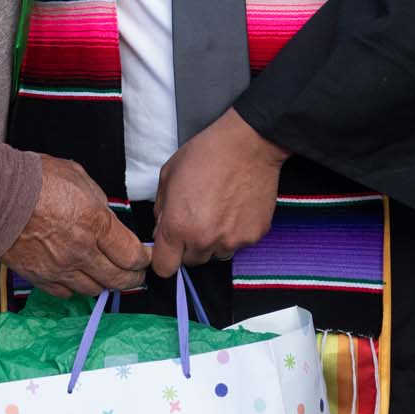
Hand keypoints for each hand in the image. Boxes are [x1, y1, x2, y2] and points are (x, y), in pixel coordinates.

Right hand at [2, 155, 149, 297]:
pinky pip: (65, 293)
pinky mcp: (40, 278)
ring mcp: (60, 268)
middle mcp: (81, 251)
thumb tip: (107, 217)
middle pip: (118, 280)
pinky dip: (74, 287)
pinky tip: (76, 276)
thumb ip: (98, 201)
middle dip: (132, 278)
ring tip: (105, 274)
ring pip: (93, 290)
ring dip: (103, 283)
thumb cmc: (35, 179)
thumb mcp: (78, 177)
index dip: (143, 259)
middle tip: (134, 273)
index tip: (145, 257)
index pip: (132, 255)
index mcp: (95, 223)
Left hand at [152, 109, 288, 276]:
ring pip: (215, 254)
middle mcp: (204, 240)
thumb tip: (162, 227)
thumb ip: (161, 209)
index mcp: (178, 227)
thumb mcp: (168, 175)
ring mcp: (231, 241)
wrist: (248, 145)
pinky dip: (235, 232)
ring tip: (217, 211)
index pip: (164, 268)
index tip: (168, 248)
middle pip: (191, 262)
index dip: (164, 258)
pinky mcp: (253, 236)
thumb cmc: (208, 154)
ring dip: (213, 241)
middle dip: (188, 246)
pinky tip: (234, 209)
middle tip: (195, 219)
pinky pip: (238, 244)